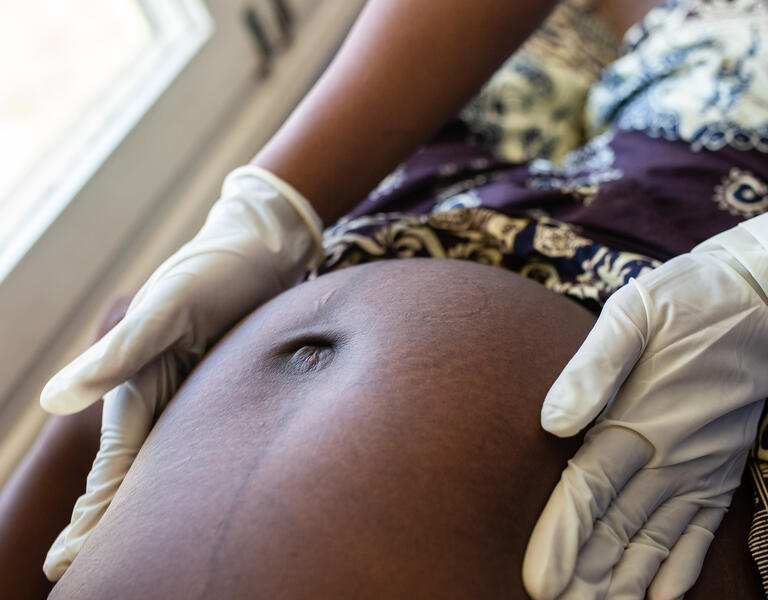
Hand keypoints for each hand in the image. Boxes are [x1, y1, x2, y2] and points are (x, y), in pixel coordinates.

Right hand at [40, 165, 323, 579]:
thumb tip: (54, 401)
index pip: (114, 468)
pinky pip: (209, 448)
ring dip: (151, 512)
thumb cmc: (213, 272)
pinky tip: (203, 506)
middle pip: (134, 478)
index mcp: (137, 386)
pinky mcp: (231, 395)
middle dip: (111, 527)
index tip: (65, 563)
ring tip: (138, 556)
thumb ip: (118, 355)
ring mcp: (195, 401)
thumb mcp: (167, 309)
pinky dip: (197, 481)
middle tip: (81, 575)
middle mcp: (161, 400)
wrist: (261, 253)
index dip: (93, 517)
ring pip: (170, 469)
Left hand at [522, 215, 767, 598]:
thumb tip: (552, 422)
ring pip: (655, 541)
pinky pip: (700, 531)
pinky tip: (663, 598)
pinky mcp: (720, 469)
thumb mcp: (633, 315)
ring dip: (624, 582)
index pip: (589, 492)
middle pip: (617, 530)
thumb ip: (592, 369)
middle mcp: (669, 456)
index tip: (538, 581)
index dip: (561, 538)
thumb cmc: (688, 302)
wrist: (762, 298)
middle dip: (585, 575)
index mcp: (638, 421)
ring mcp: (700, 468)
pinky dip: (681, 569)